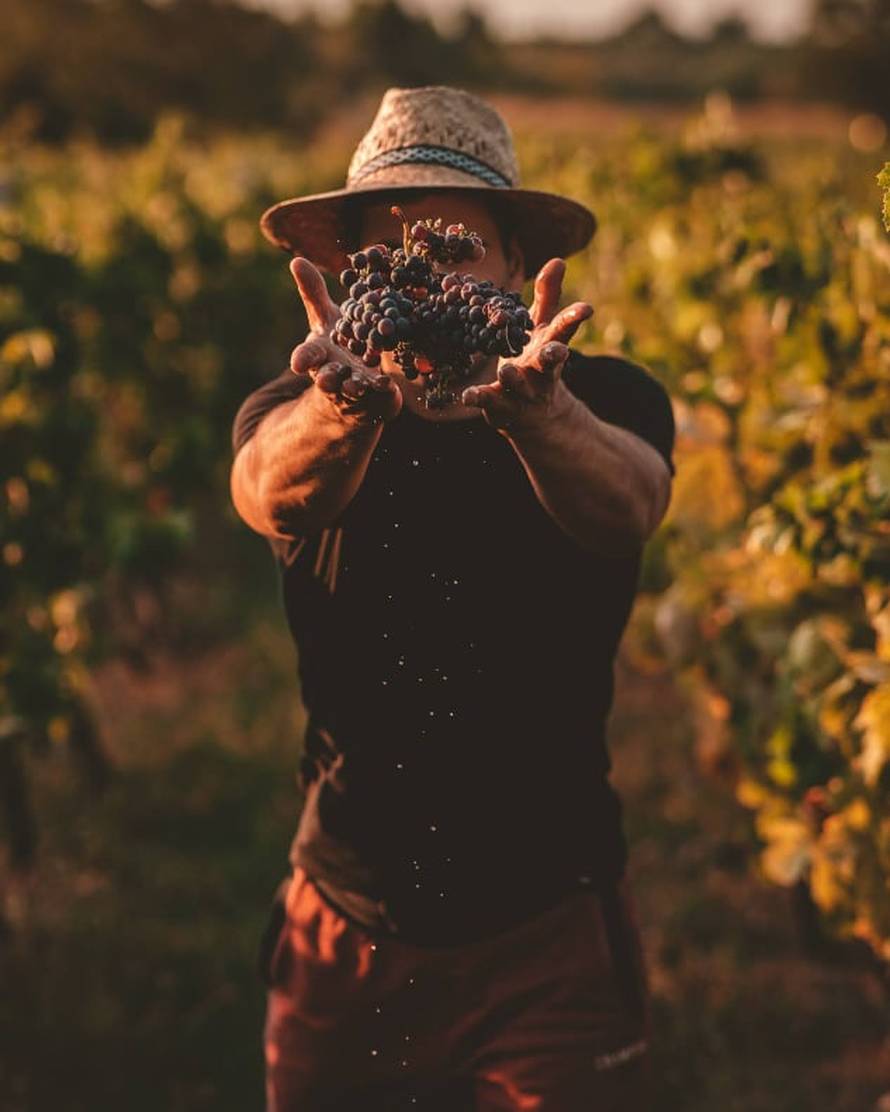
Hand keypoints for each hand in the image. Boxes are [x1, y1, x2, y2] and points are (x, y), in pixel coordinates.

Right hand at [289, 257, 401, 424]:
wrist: (356, 382)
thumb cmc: (337, 345)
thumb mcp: (324, 318)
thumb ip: (313, 294)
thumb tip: (296, 260)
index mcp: (319, 355)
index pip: (306, 356)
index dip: (301, 358)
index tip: (297, 364)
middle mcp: (333, 374)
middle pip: (325, 378)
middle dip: (326, 378)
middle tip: (326, 378)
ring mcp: (353, 388)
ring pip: (350, 389)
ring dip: (353, 386)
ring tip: (357, 384)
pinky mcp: (374, 396)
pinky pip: (377, 394)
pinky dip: (381, 389)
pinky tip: (387, 384)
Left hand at [460, 259, 592, 433]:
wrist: (533, 412)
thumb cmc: (535, 358)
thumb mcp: (541, 327)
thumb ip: (548, 296)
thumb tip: (559, 260)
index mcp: (550, 346)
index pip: (565, 330)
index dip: (575, 318)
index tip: (586, 309)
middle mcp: (540, 371)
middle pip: (550, 363)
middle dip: (553, 356)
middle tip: (556, 351)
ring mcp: (523, 392)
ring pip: (520, 386)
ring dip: (514, 378)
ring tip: (507, 371)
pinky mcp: (502, 408)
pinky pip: (490, 403)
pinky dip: (479, 398)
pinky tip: (467, 396)